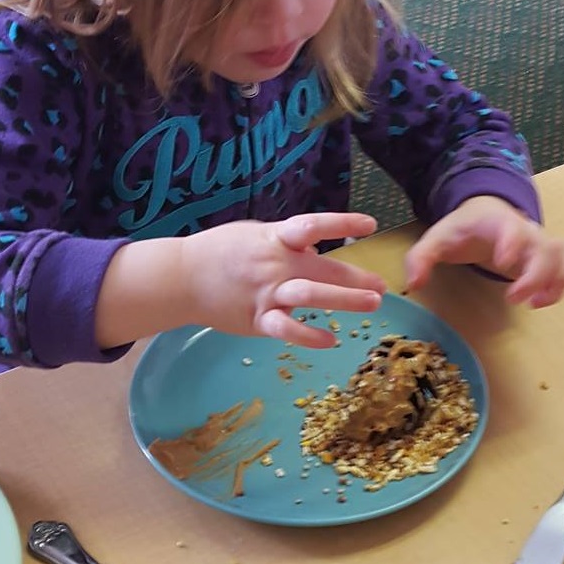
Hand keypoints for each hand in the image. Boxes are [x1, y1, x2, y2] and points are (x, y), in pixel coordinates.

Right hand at [184, 212, 386, 347]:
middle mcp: (275, 264)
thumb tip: (318, 248)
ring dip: (344, 300)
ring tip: (371, 304)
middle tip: (382, 286)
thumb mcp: (255, 233)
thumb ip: (287, 240)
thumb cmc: (221, 251)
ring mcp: (267, 293)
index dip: (343, 223)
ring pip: (311, 296)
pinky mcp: (257, 319)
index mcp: (275, 238)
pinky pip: (287, 329)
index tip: (371, 224)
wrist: (182, 277)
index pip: (313, 226)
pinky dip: (309, 335)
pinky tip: (330, 340)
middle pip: (323, 269)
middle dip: (356, 278)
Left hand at [404, 196, 563, 308]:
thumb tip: (415, 284)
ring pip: (563, 255)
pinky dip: (563, 281)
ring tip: (535, 303)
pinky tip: (542, 299)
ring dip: (556, 281)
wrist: (485, 213)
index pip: (511, 227)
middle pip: (545, 248)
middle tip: (513, 298)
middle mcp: (525, 230)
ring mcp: (539, 241)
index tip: (503, 262)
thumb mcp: (436, 239)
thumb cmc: (461, 229)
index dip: (512, 243)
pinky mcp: (548, 254)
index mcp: (496, 222)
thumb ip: (421, 258)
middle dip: (535, 276)